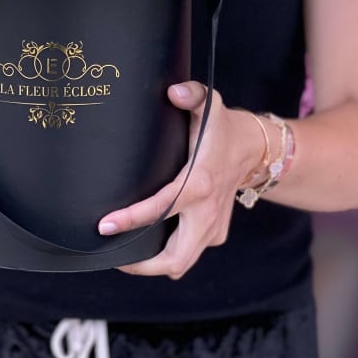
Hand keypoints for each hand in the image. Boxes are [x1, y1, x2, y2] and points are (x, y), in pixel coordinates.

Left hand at [96, 81, 260, 279]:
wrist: (253, 148)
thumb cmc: (223, 127)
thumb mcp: (210, 102)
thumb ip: (192, 93)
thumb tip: (173, 92)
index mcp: (199, 184)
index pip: (161, 210)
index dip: (131, 221)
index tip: (105, 225)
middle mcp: (207, 212)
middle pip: (174, 259)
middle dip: (141, 265)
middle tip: (112, 254)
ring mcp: (214, 227)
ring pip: (181, 263)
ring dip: (152, 264)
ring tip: (122, 253)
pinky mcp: (216, 233)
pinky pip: (189, 254)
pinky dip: (168, 255)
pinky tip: (148, 241)